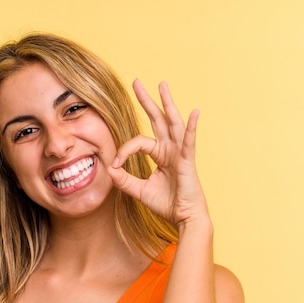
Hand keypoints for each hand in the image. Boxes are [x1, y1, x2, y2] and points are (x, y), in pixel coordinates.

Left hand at [107, 80, 209, 227]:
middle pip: (157, 119)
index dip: (125, 149)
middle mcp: (170, 149)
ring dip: (167, 103)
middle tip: (137, 83)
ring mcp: (180, 153)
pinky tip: (194, 113)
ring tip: (162, 85)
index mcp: (160, 155)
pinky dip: (191, 127)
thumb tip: (110, 168)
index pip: (138, 141)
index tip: (116, 163)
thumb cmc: (167, 205)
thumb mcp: (140, 191)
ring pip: (172, 123)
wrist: (184, 219)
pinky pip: (189, 141)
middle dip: (147, 101)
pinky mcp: (187, 160)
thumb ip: (125, 180)